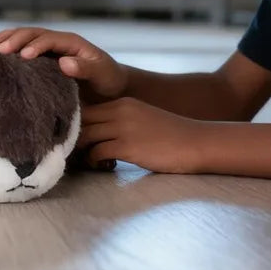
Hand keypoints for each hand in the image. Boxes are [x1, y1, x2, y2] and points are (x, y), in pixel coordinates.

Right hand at [0, 27, 127, 103]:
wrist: (109, 88)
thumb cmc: (107, 80)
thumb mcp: (102, 74)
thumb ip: (86, 68)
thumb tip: (64, 63)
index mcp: (69, 42)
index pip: (47, 39)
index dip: (35, 45)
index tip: (23, 56)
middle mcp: (54, 42)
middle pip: (27, 34)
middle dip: (9, 40)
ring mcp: (44, 50)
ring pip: (18, 39)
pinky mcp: (37, 61)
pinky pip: (16, 52)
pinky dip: (0, 51)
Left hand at [77, 97, 203, 173]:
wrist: (196, 143)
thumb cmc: (170, 135)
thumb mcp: (141, 118)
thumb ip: (120, 120)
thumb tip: (96, 133)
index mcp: (122, 103)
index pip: (86, 108)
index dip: (76, 124)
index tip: (75, 137)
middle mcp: (119, 111)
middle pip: (81, 121)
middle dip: (74, 138)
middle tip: (77, 152)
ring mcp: (123, 128)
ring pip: (85, 137)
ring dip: (83, 152)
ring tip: (91, 162)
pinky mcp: (127, 147)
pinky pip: (97, 153)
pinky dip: (95, 162)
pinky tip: (106, 166)